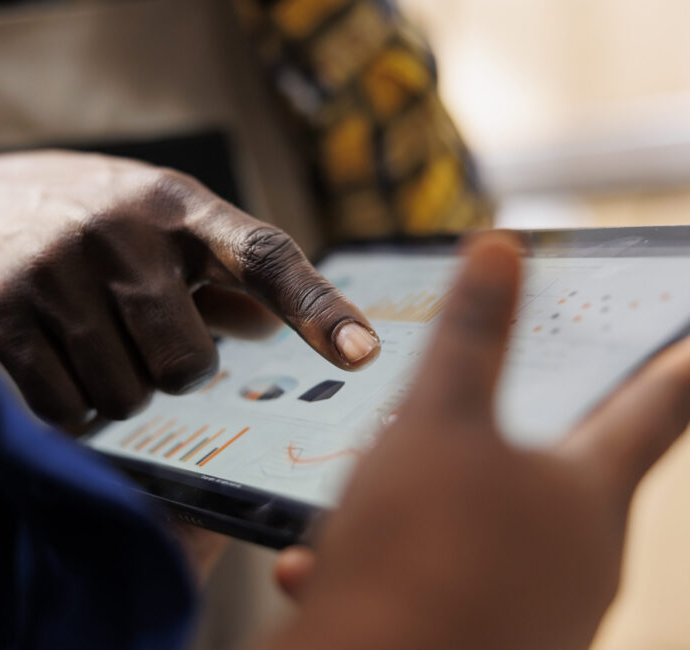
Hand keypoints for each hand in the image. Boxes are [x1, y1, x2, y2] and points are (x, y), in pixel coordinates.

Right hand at [0, 151, 379, 425]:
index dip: (318, 308)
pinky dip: (74, 406)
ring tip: (97, 339)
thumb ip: (230, 276)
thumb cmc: (99, 225)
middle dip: (176, 371)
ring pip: (127, 396)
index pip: (266, 258)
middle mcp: (123, 232)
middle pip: (188, 366)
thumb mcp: (169, 229)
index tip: (362, 354)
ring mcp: (58, 269)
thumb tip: (275, 326)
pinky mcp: (2, 311)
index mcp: (181, 208)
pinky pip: (68, 409)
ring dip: (122, 387)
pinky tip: (60, 359)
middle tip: (147, 336)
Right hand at [262, 233, 689, 649]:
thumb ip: (473, 335)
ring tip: (374, 495)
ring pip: (478, 528)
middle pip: (557, 470)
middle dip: (505, 437)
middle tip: (468, 409)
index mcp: (585, 496)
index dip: (676, 359)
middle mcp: (574, 559)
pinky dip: (385, 559)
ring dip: (421, 504)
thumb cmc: (416, 549)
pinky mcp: (480, 641)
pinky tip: (321, 562)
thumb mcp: (437, 420)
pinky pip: (434, 578)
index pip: (655, 405)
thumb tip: (501, 249)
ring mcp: (531, 610)